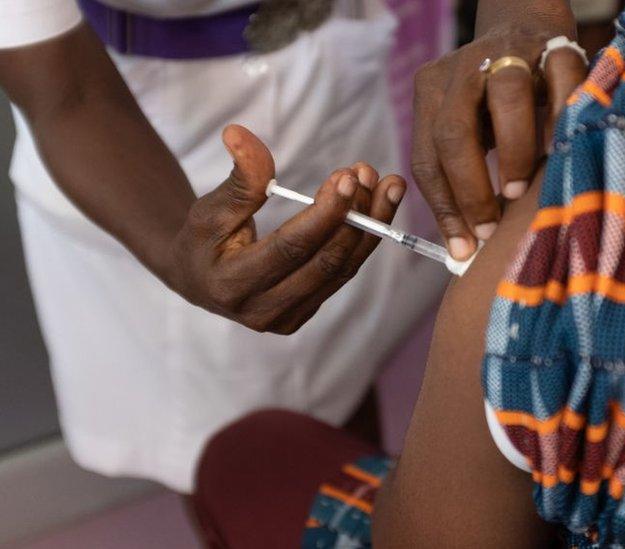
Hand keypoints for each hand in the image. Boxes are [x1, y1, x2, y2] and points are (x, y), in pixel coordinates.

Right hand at [165, 125, 405, 333]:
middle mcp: (263, 311)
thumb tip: (240, 134)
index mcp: (233, 285)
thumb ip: (238, 178)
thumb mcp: (210, 207)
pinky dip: (363, 239)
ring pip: (342, 270)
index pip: (291, 247)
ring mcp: (287, 319)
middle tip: (369, 174)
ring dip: (371, 225)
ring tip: (387, 186)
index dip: (324, 213)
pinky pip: (342, 274)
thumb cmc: (202, 239)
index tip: (348, 177)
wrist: (199, 280)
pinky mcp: (305, 314)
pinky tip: (377, 206)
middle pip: (325, 262)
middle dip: (356, 216)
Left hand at [411, 5, 587, 259]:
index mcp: (431, 91)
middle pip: (454, 131)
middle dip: (470, 188)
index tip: (463, 248)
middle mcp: (462, 69)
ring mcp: (508, 53)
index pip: (426, 158)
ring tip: (517, 192)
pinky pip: (560, 81)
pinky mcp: (553, 46)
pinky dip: (560, 119)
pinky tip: (558, 152)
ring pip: (506, 98)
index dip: (444, 208)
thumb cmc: (496, 103)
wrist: (526, 25)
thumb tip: (467, 249)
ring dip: (513, 153)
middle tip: (488, 227)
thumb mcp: (470, 130)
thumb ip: (464, 174)